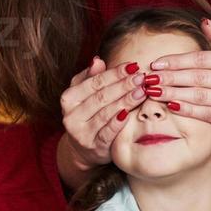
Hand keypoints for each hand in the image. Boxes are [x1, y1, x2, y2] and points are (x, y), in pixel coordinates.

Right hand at [59, 55, 145, 171]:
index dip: (114, 73)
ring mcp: (81, 133)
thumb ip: (90, 77)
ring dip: (126, 101)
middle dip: (123, 85)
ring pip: (106, 113)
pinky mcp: (94, 147)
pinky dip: (119, 122)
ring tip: (142, 91)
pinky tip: (131, 112)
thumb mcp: (84, 95)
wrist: (82, 150)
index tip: (132, 66)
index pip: (94, 82)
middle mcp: (71, 116)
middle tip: (141, 78)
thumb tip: (98, 60)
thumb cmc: (87, 115)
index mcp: (68, 99)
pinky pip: (109, 132)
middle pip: (101, 96)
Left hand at [147, 18, 210, 131]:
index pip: (202, 59)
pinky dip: (187, 110)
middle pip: (198, 78)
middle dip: (170, 78)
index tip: (156, 62)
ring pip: (200, 97)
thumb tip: (203, 22)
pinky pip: (206, 114)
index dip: (177, 61)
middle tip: (149, 78)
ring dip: (174, 94)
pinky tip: (171, 105)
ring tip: (154, 91)